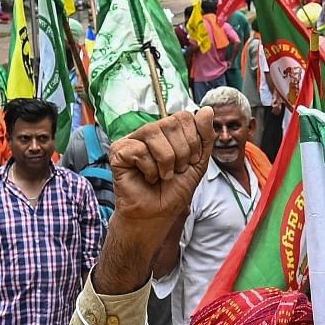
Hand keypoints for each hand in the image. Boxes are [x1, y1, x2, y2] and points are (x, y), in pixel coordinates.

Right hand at [107, 107, 213, 239]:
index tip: (190, 161)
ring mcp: (131, 140)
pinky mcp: (118, 152)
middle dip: (182, 152)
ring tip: (162, 175)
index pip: (184, 116)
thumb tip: (207, 109)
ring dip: (166, 161)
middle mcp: (148, 132)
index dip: (193, 140)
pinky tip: (146, 178)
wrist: (157, 214)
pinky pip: (139, 150)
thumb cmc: (173, 191)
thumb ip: (205, 136)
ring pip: (154, 132)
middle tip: (175, 171)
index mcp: (167, 131)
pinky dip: (149, 169)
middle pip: (171, 122)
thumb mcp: (198, 162)